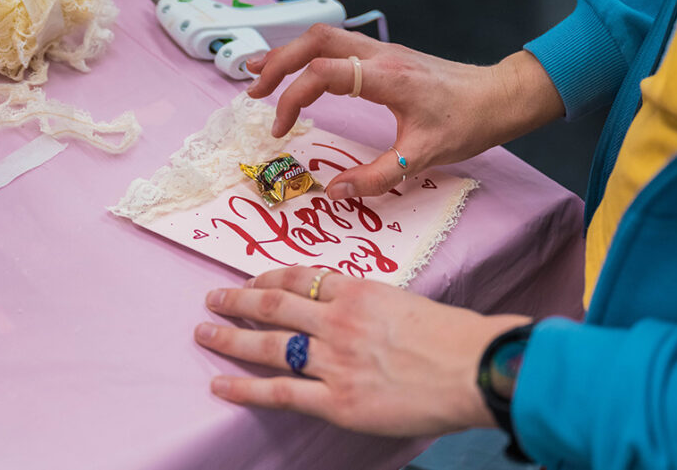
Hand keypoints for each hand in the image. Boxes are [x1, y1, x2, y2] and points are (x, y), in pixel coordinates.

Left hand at [195, 266, 531, 436]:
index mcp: (357, 292)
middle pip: (274, 304)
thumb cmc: (451, 336)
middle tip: (212, 300)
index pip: (300, 278)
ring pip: (269, 344)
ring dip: (231, 338)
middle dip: (237, 300)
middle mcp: (337, 322)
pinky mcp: (337, 401)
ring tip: (204, 334)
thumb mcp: (405, 302)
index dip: (267, 276)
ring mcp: (334, 361)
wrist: (472, 367)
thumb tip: (350, 306)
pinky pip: (280, 392)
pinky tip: (220, 385)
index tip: (249, 279)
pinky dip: (245, 389)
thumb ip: (372, 304)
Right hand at [246, 24, 563, 199]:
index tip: (280, 130)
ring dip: (289, 52)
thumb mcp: (422, 156)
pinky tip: (300, 69)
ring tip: (259, 72)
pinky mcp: (386, 55)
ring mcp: (382, 50)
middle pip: (313, 41)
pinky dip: (309, 53)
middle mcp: (379, 54)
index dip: (292, 99)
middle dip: (277, 63)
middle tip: (251, 91)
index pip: (321, 73)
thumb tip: (333, 193)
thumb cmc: (468, 123)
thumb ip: (377, 177)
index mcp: (385, 75)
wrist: (500, 97)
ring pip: (323, 36)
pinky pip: (337, 43)